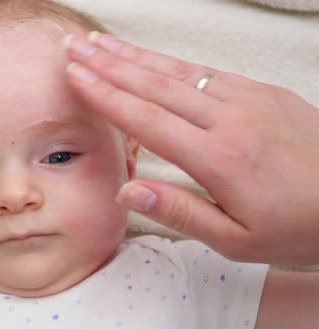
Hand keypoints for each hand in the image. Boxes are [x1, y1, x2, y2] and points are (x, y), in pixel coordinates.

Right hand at [64, 32, 318, 264]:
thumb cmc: (298, 227)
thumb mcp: (236, 241)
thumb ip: (179, 212)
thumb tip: (128, 191)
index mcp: (219, 159)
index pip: (147, 120)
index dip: (106, 96)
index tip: (77, 77)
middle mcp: (230, 120)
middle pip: (155, 85)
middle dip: (109, 64)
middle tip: (76, 48)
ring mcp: (249, 100)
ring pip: (178, 72)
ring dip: (134, 56)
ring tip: (101, 43)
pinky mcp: (263, 92)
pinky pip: (206, 72)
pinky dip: (170, 62)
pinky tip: (149, 57)